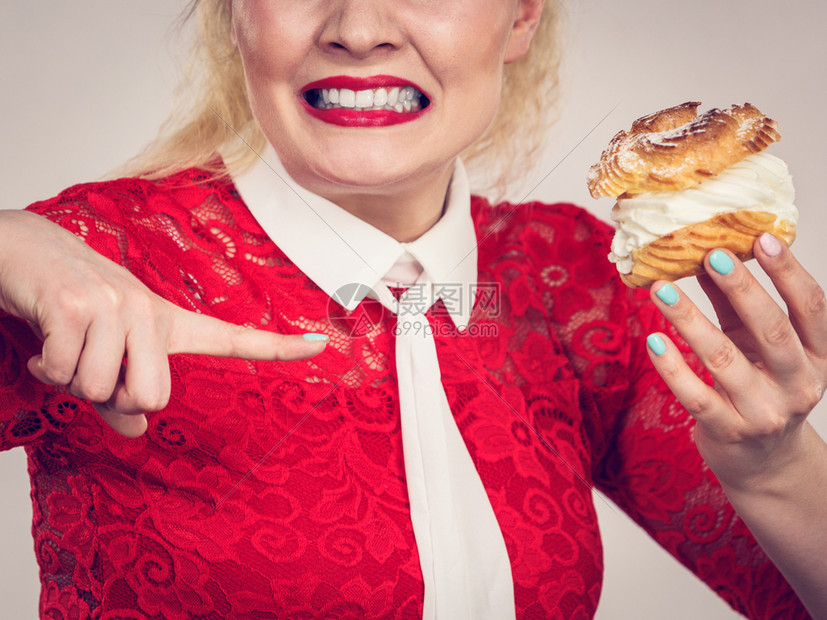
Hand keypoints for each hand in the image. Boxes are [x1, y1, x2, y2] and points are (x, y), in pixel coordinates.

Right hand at [0, 211, 327, 437]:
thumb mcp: (104, 351)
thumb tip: (138, 434)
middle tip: (89, 367)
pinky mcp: (75, 305)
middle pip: (153, 398)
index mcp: (167, 321)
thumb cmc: (66, 305)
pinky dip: (45, 369)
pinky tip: (41, 341)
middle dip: (113, 399)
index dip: (276, 346)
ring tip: (63, 345)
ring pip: (103, 389)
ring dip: (70, 380)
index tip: (318, 346)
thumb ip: (124, 394)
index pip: (231, 337)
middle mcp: (150, 310)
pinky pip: (64, 371)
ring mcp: (115, 305)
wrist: (18, 251)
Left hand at [645, 233, 826, 490]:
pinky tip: (654, 341)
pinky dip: (673, 368)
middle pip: (772, 330)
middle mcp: (798, 385)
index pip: (812, 308)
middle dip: (742, 288)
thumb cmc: (759, 388)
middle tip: (712, 253)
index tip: (762, 237)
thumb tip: (707, 254)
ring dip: (689, 320)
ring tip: (661, 290)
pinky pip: (696, 396)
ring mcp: (764, 412)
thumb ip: (734, 305)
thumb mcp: (755, 345)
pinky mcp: (729, 432)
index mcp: (817, 357)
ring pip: (725, 360)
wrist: (763, 464)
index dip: (789, 271)